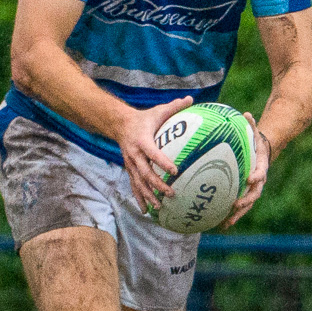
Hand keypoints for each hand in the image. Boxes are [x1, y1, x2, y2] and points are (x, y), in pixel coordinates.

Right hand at [115, 96, 191, 212]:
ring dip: (148, 196)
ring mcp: (131, 164)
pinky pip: (134, 186)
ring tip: (159, 206)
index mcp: (142, 141)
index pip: (153, 153)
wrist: (120, 124)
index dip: (163, 162)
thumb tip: (192, 99)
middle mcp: (135, 154)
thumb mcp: (158, 111)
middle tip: (171, 193)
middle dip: (157, 184)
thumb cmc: (144, 118)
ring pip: (138, 183)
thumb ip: (174, 107)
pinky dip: (139, 198)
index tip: (175, 171)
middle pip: (145, 172)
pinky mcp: (130, 170)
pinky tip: (146, 211)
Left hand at [223, 118, 269, 228]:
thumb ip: (252, 125)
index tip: (250, 178)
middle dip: (245, 201)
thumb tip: (246, 113)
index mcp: (261, 167)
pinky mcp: (244, 195)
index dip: (256, 176)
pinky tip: (219, 224)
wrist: (262, 154)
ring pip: (246, 205)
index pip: (260, 172)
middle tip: (236, 205)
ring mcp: (252, 190)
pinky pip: (238, 207)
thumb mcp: (255, 132)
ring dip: (237, 214)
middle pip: (254, 194)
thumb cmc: (255, 141)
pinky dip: (230, 215)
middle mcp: (258, 181)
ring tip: (226, 223)